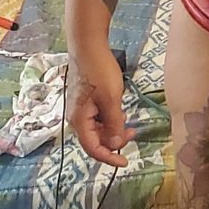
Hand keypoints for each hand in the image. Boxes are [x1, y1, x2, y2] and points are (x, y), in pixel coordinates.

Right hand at [66, 44, 134, 167]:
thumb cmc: (99, 71)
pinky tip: (119, 111)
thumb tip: (114, 146)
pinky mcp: (84, 99)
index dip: (109, 158)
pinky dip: (109, 119)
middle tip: (132, 133)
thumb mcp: (111, 99)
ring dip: (112, 130)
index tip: (125, 162)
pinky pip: (96, 117)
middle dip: (113, 141)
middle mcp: (76, 117)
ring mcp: (79, 108)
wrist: (88, 46)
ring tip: (128, 123)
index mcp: (79, 120)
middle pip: (94, 139)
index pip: (93, 148)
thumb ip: (113, 124)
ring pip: (96, 128)